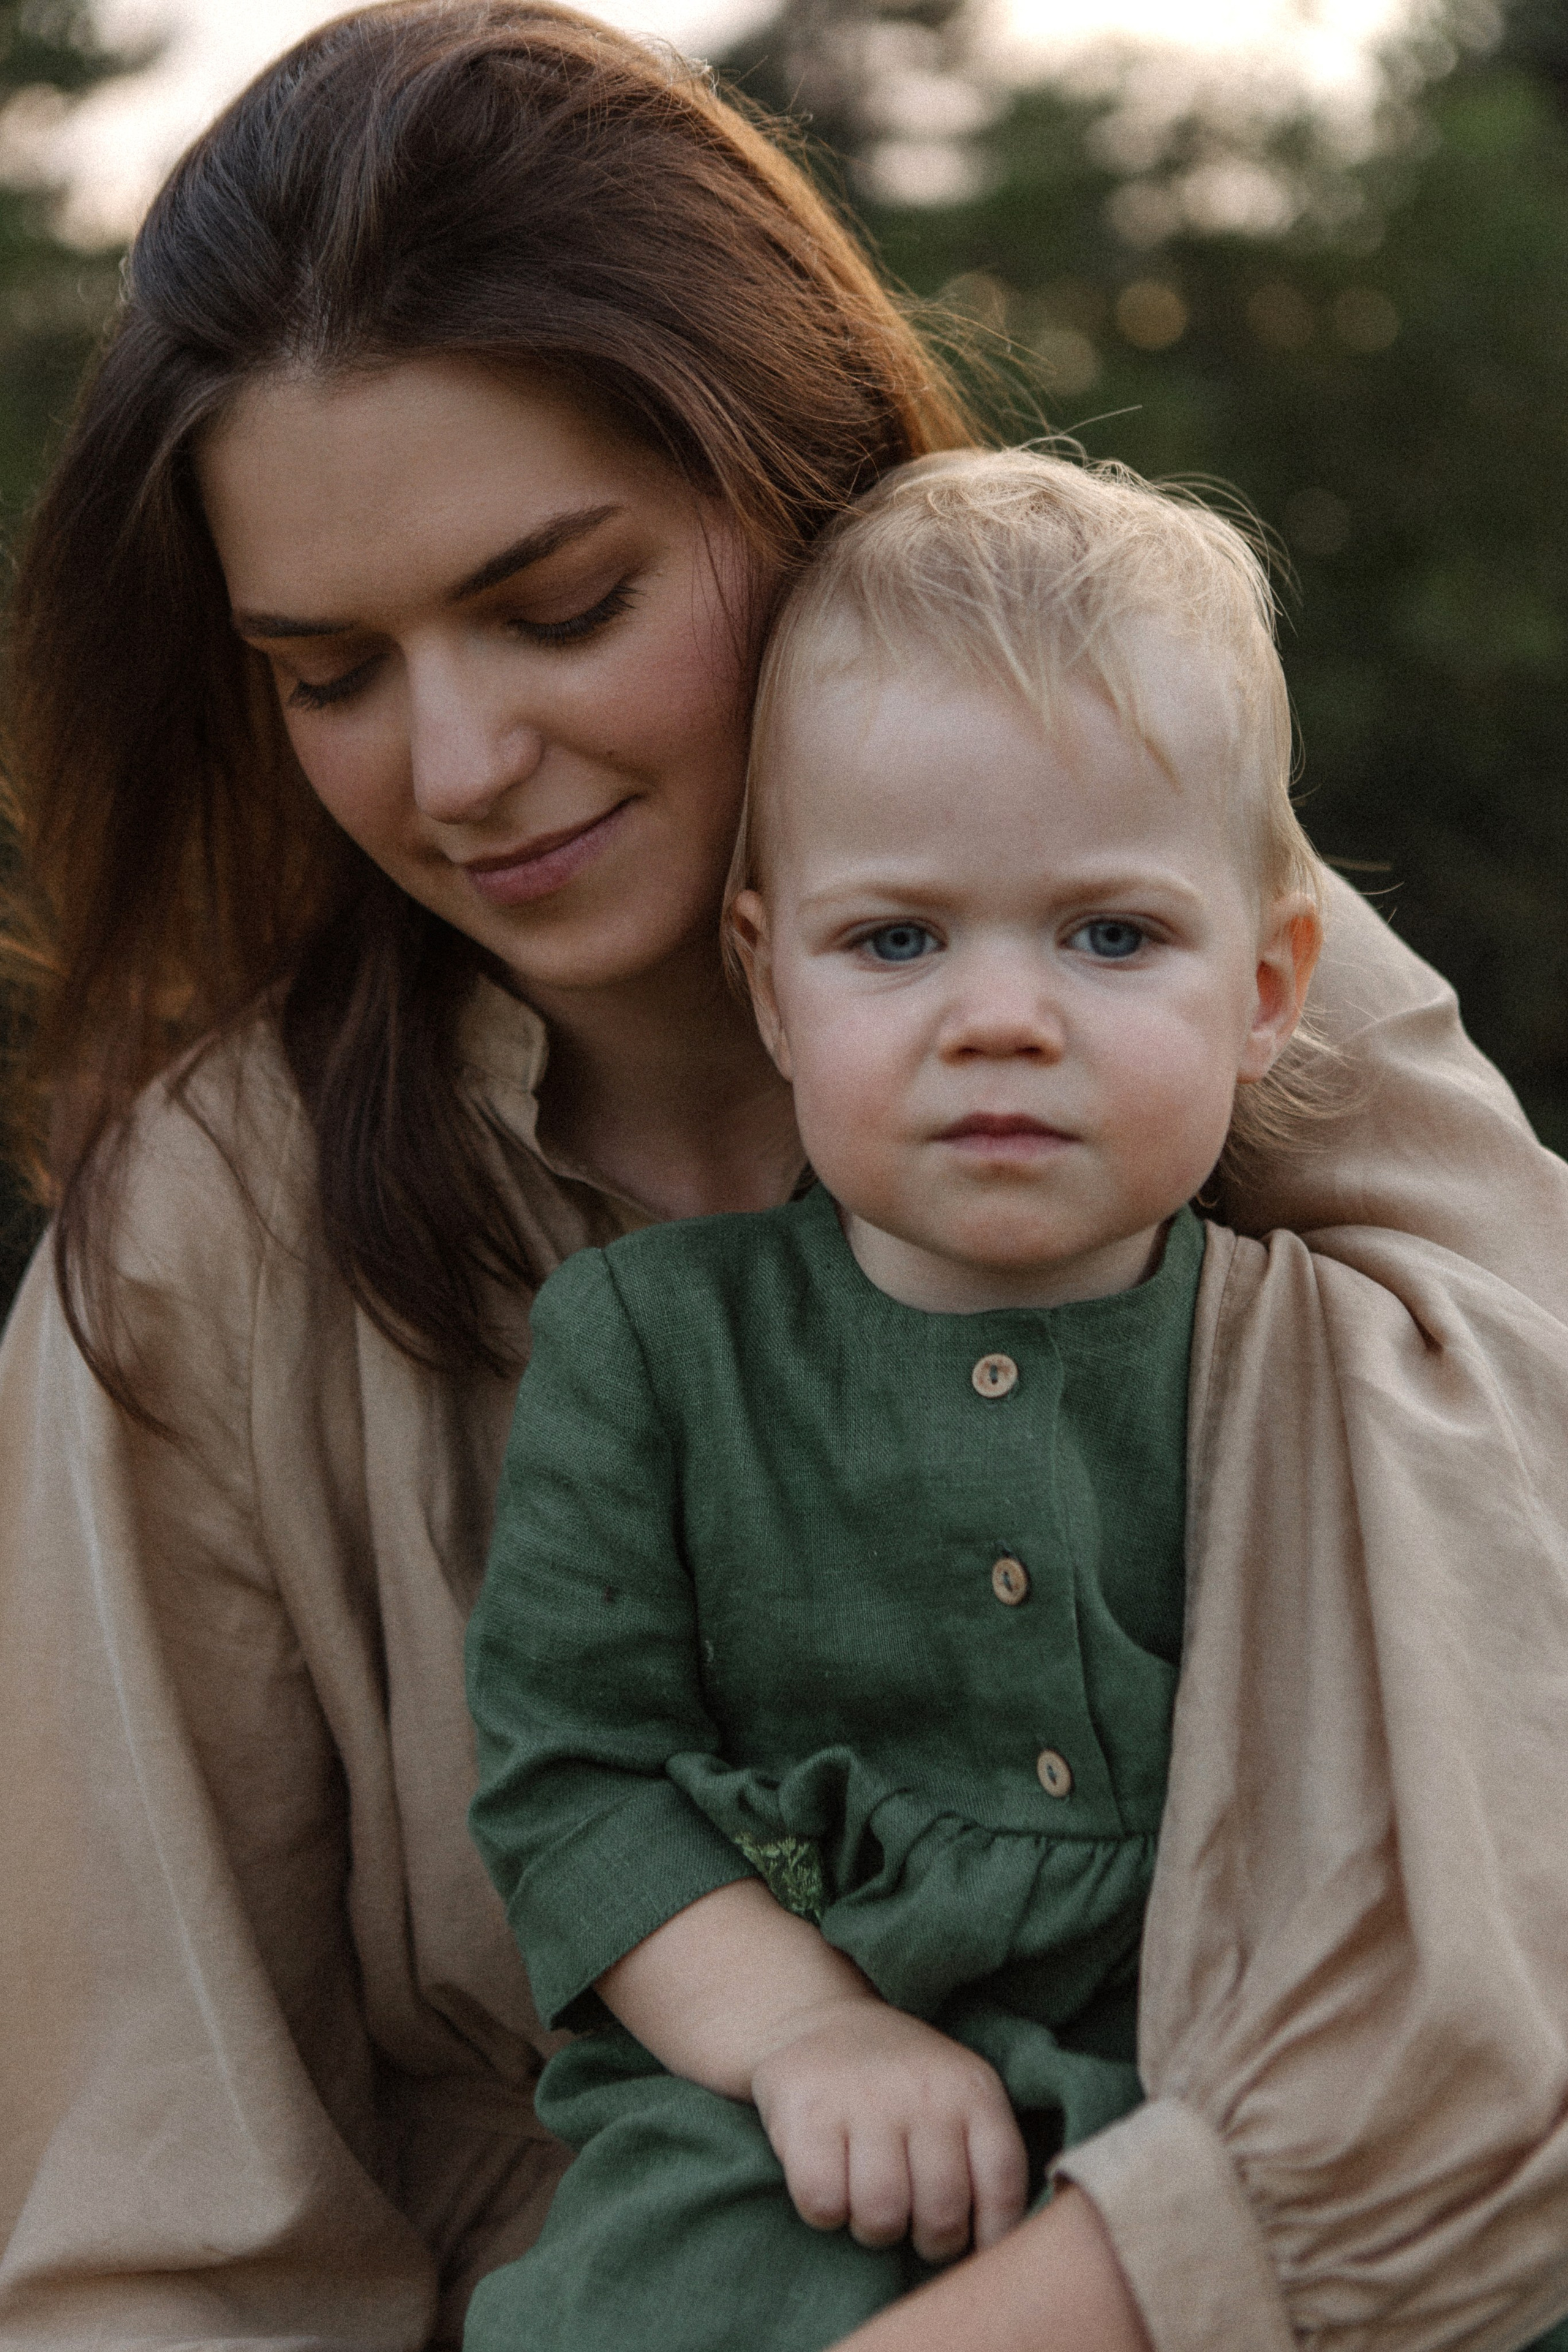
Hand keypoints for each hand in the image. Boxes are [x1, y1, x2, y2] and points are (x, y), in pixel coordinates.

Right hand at [750, 1996, 1028, 2263]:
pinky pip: (824, 2204)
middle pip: (940, 2216)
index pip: (1003, 2187)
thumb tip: (993, 2244)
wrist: (818, 2015)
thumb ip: (982, 2156)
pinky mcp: (808, 2113)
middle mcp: (924, 2091)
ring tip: (867, 2198)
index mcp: (972, 2089)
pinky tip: (828, 2180)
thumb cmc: (898, 2080)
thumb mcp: (957, 2094)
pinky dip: (825, 2210)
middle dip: (927, 2239)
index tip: (972, 2241)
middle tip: (911, 2218)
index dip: (991, 2233)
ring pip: (881, 2217)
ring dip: (872, 2227)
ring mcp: (865, 2099)